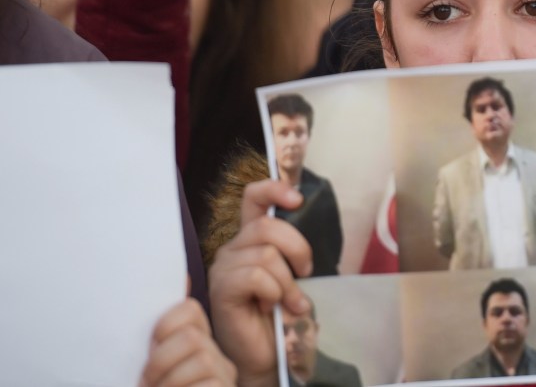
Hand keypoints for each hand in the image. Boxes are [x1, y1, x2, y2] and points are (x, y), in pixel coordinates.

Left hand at [140, 298, 236, 386]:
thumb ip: (159, 337)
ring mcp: (224, 376)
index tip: (148, 350)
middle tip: (146, 381)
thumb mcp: (152, 365)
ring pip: (203, 360)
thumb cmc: (154, 385)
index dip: (165, 324)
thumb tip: (182, 279)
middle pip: (192, 336)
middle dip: (161, 359)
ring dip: (170, 381)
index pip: (189, 310)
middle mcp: (215, 356)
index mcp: (196, 343)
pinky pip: (210, 384)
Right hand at [208, 180, 311, 386]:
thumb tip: (305, 219)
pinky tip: (272, 308)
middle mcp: (233, 248)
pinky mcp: (221, 289)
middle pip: (267, 227)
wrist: (265, 354)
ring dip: (288, 282)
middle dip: (297, 248)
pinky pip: (257, 277)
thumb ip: (293, 249)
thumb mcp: (292, 273)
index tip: (297, 199)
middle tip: (306, 272)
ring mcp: (224, 268)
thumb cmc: (280, 314)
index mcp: (250, 239)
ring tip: (289, 301)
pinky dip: (275, 293)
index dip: (274, 189)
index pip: (254, 198)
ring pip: (267, 255)